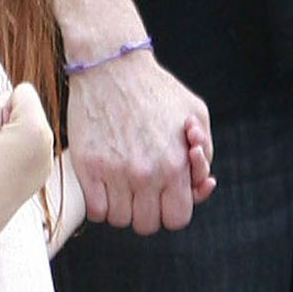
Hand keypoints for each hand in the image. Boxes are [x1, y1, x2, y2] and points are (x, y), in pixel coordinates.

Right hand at [0, 83, 56, 235]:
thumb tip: (9, 97)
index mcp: (35, 125)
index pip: (23, 90)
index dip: (6, 103)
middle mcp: (49, 138)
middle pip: (31, 107)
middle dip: (14, 116)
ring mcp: (50, 154)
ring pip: (34, 126)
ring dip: (19, 132)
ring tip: (4, 155)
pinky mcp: (47, 166)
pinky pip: (37, 145)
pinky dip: (25, 148)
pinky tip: (11, 166)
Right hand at [67, 51, 213, 233]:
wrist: (112, 66)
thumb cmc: (156, 89)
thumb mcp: (196, 113)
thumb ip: (205, 152)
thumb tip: (200, 183)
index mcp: (175, 164)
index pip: (177, 218)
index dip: (172, 210)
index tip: (164, 196)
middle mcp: (146, 174)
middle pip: (148, 225)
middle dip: (148, 211)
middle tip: (143, 190)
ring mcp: (114, 173)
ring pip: (120, 220)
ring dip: (122, 208)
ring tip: (122, 185)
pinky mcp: (87, 167)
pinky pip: (95, 211)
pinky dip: (100, 204)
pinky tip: (104, 185)